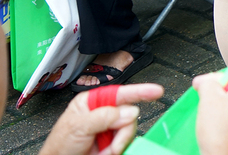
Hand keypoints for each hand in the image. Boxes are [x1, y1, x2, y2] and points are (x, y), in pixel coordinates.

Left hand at [39, 83, 163, 154]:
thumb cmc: (59, 148)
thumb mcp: (78, 127)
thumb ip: (103, 117)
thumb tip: (130, 111)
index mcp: (92, 102)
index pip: (119, 93)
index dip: (139, 91)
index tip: (156, 91)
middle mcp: (103, 113)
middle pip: (128, 113)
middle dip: (122, 131)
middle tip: (110, 143)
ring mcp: (109, 128)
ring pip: (129, 129)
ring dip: (119, 143)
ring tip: (104, 150)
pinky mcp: (113, 141)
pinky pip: (127, 141)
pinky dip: (119, 148)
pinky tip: (107, 152)